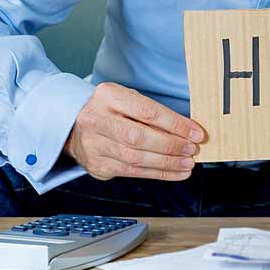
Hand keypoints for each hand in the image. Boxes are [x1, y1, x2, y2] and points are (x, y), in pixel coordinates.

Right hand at [63, 82, 205, 180]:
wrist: (74, 125)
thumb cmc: (111, 110)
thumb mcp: (128, 100)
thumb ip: (153, 113)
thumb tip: (188, 131)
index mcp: (108, 96)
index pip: (146, 111)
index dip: (174, 124)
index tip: (195, 132)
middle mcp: (97, 119)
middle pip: (138, 137)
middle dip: (170, 145)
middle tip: (192, 149)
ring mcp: (94, 144)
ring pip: (134, 158)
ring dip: (166, 163)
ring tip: (188, 164)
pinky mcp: (97, 165)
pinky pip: (131, 172)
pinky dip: (157, 174)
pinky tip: (175, 173)